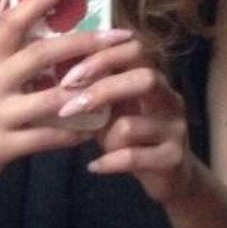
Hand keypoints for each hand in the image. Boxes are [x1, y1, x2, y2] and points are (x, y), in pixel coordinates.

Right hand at [0, 0, 133, 193]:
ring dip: (86, 91)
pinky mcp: (1, 146)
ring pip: (49, 99)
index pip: (10, 23)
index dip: (38, 0)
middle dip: (82, 43)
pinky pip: (46, 138)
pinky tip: (94, 127)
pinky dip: (73, 132)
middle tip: (116, 35)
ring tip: (115, 81)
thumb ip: (0, 44)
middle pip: (39, 55)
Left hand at [56, 35, 199, 203]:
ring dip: (106, 136)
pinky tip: (94, 166)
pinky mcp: (173, 158)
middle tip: (70, 107)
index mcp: (153, 79)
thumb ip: (91, 93)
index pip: (135, 50)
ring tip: (96, 145)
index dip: (102, 57)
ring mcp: (175, 129)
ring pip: (132, 125)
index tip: (69, 76)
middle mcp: (170, 99)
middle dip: (102, 90)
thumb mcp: (111, 112)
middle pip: (146, 78)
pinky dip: (108, 162)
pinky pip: (133, 157)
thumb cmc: (133, 139)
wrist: (170, 177)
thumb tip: (51, 75)